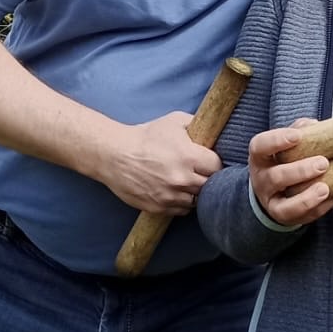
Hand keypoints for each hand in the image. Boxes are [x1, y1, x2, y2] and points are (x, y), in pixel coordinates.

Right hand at [97, 112, 221, 214]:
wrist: (115, 155)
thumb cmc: (145, 136)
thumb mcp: (173, 121)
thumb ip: (196, 124)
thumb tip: (213, 130)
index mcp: (188, 156)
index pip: (217, 167)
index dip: (214, 163)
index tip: (209, 161)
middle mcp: (182, 179)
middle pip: (210, 186)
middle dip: (207, 178)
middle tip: (200, 172)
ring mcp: (170, 196)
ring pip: (197, 201)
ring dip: (195, 192)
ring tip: (187, 182)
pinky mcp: (159, 207)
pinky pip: (182, 210)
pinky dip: (181, 202)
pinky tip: (176, 191)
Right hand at [248, 122, 332, 227]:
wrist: (270, 191)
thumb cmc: (282, 161)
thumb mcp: (284, 143)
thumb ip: (298, 130)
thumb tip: (314, 125)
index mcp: (260, 157)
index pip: (260, 147)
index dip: (277, 141)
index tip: (297, 136)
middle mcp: (262, 180)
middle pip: (276, 177)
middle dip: (300, 171)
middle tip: (322, 163)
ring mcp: (271, 201)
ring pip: (285, 205)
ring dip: (307, 197)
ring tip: (325, 187)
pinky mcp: (284, 217)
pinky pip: (301, 217)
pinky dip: (318, 208)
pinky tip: (332, 196)